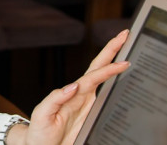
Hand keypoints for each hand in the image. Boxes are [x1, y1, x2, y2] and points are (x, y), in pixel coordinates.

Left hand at [12, 30, 129, 144]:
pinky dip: (115, 85)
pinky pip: (105, 97)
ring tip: (127, 51)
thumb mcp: (43, 113)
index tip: (122, 61)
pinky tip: (124, 80)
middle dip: (111, 51)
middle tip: (124, 35)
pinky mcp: (91, 115)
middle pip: (99, 68)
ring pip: (104, 80)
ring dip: (114, 64)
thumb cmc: (39, 131)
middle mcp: (82, 95)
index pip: (93, 75)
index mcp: (72, 93)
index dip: (108, 67)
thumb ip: (56, 98)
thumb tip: (73, 86)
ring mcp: (87, 104)